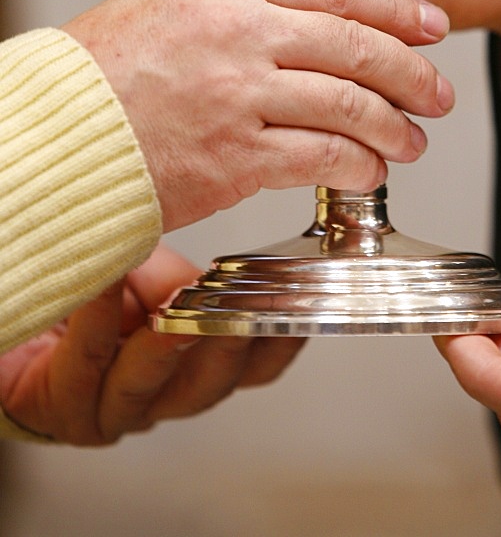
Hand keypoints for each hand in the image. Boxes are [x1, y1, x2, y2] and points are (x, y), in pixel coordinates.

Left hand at [0, 244, 303, 444]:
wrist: (28, 311)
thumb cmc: (93, 297)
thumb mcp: (157, 278)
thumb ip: (195, 280)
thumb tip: (244, 261)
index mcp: (194, 368)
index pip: (253, 368)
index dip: (280, 343)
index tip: (299, 307)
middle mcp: (159, 399)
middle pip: (208, 388)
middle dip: (226, 348)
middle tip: (239, 313)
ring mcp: (110, 411)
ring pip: (148, 390)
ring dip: (166, 348)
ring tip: (174, 312)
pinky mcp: (61, 409)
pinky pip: (85, 364)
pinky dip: (97, 319)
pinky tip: (103, 283)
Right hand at [64, 0, 451, 230]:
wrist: (57, 133)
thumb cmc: (105, 71)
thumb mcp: (169, 5)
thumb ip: (241, 4)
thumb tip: (308, 19)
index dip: (395, 11)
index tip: (429, 26)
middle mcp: (238, 34)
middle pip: (354, 46)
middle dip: (410, 71)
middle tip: (438, 91)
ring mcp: (239, 96)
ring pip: (347, 104)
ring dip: (392, 127)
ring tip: (412, 141)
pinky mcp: (235, 157)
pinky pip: (319, 157)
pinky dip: (356, 166)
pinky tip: (369, 172)